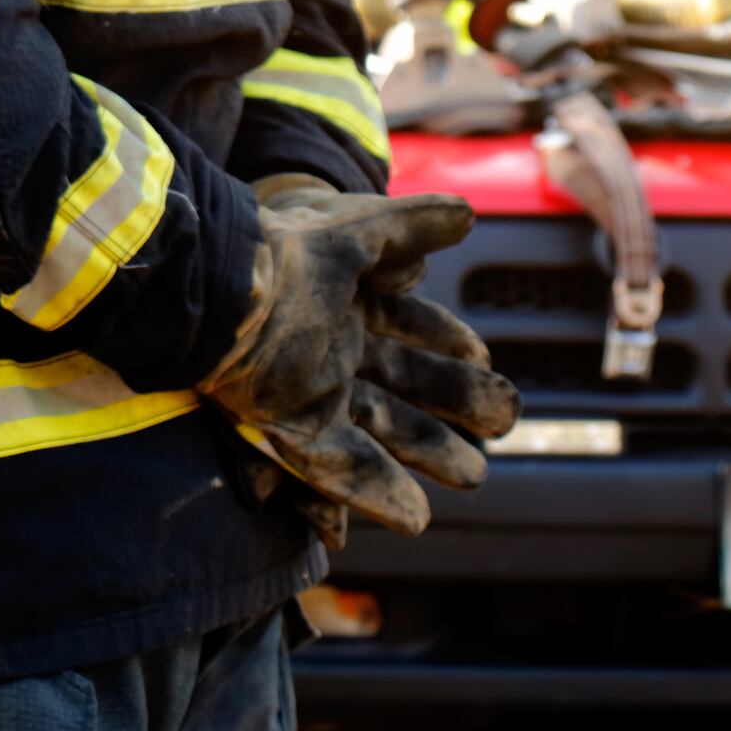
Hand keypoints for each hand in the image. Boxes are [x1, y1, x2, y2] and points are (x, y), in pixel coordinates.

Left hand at [200, 185, 494, 536]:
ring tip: (475, 474)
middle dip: (456, 403)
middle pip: (408, 384)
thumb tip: (467, 214)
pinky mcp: (290, 430)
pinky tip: (414, 516)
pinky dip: (376, 492)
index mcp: (348, 302)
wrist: (226, 289)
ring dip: (428, 453)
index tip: (484, 359)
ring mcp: (311, 392)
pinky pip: (340, 469)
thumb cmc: (286, 254)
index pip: (413, 325)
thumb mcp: (357, 230)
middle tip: (504, 420)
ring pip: (383, 430)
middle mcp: (333, 349)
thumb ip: (412, 226)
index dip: (450, 341)